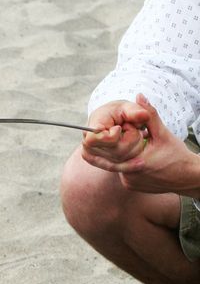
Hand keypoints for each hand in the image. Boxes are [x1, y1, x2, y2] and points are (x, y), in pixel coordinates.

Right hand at [81, 98, 150, 164]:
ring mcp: (90, 154)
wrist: (108, 120)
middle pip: (117, 151)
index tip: (120, 127)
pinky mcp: (95, 161)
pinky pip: (115, 168)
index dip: (114, 135)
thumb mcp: (128, 107)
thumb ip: (136, 111)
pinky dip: (129, 165)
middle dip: (132, 140)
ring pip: (119, 160)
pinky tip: (140, 163)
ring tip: (132, 137)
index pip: (101, 138)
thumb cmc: (118, 112)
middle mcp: (87, 142)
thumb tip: (144, 115)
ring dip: (133, 149)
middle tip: (133, 129)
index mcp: (93, 126)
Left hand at [83, 94, 199, 194]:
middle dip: (102, 148)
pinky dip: (122, 164)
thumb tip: (139, 96)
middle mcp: (130, 175)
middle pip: (108, 159)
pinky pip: (120, 173)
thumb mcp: (163, 133)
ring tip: (120, 146)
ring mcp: (129, 183)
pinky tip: (130, 157)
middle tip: (97, 138)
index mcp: (136, 161)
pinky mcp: (131, 187)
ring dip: (113, 156)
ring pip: (114, 166)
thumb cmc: (177, 154)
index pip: (110, 150)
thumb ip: (149, 115)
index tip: (96, 133)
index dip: (102, 141)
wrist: (188, 178)